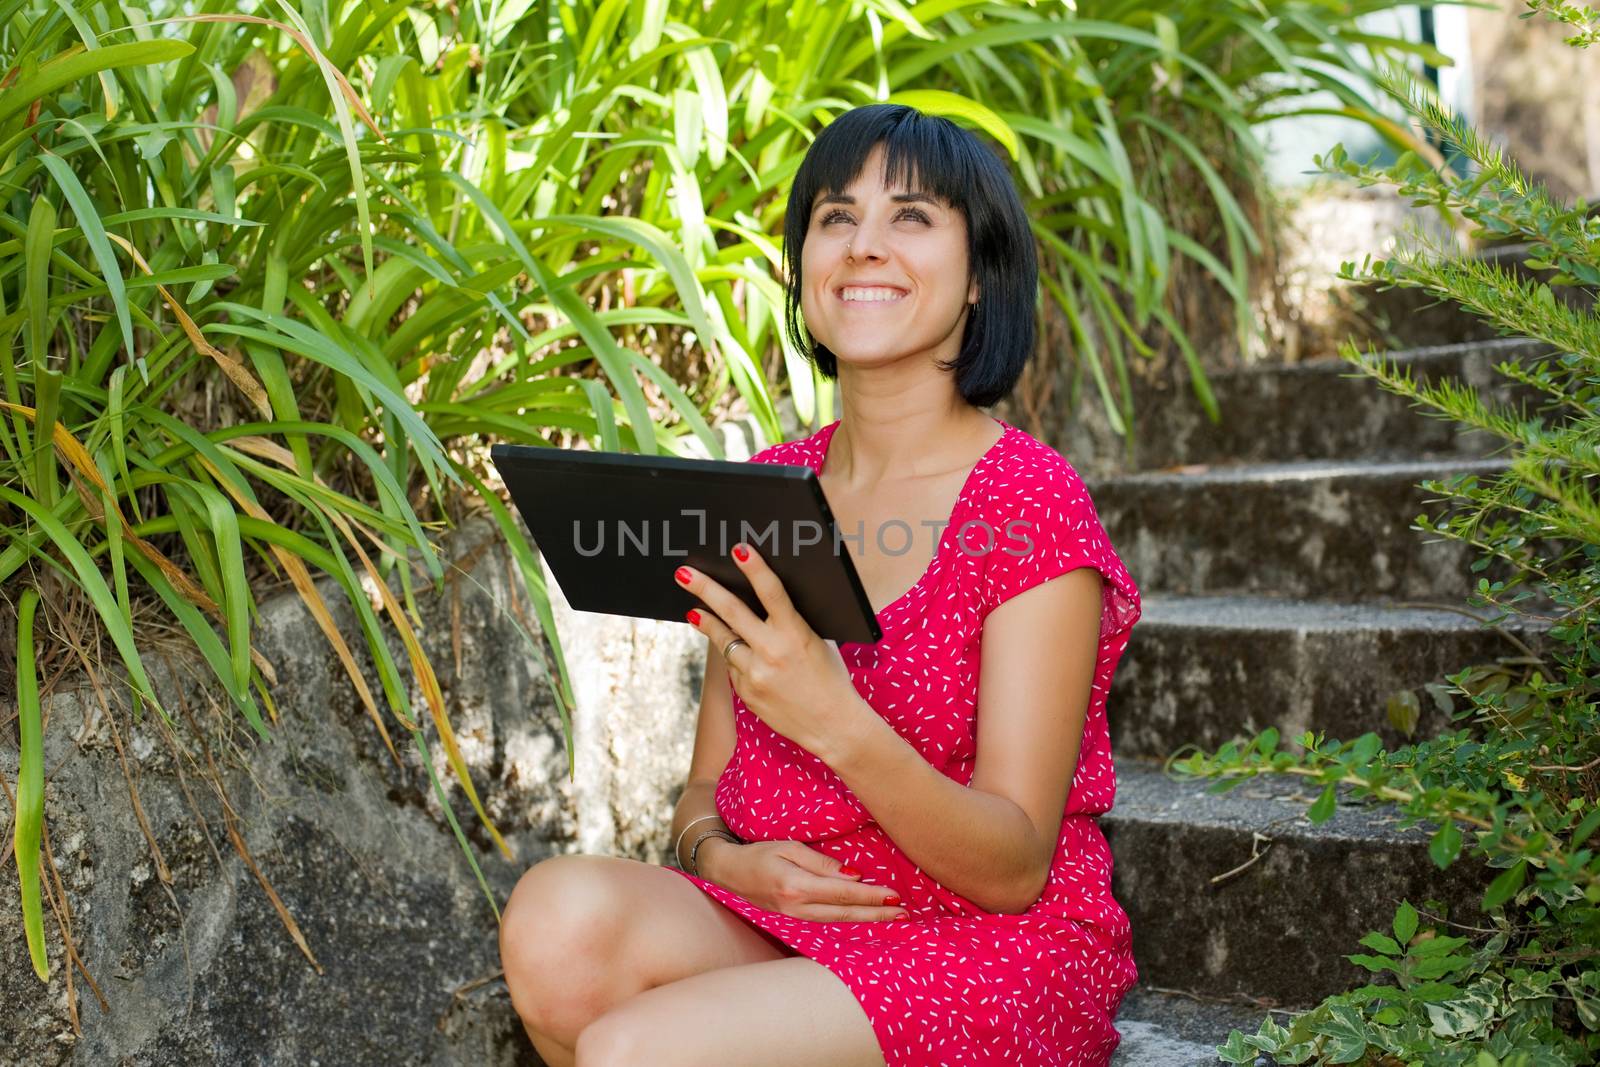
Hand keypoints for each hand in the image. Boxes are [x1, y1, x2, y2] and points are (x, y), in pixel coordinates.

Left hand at [675, 542, 866, 759]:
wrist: (832, 726)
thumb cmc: (830, 678)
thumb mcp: (819, 642)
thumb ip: (792, 622)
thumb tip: (765, 599)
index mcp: (796, 634)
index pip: (772, 592)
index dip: (754, 568)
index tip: (739, 550)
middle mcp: (772, 652)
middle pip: (731, 612)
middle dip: (704, 589)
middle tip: (684, 573)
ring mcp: (755, 675)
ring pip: (724, 640)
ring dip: (707, 623)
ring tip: (693, 611)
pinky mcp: (745, 693)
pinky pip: (733, 666)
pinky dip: (736, 657)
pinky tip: (743, 655)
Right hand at [706, 838, 909, 922]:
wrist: (728, 872)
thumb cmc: (758, 853)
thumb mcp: (789, 848)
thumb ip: (821, 863)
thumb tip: (854, 876)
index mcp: (796, 887)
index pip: (843, 893)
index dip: (871, 896)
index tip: (894, 895)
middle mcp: (797, 908)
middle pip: (845, 913)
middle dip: (876, 913)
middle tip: (903, 913)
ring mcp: (795, 917)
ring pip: (839, 921)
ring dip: (867, 920)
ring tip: (892, 917)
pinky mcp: (794, 919)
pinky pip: (828, 921)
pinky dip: (849, 920)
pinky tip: (864, 917)